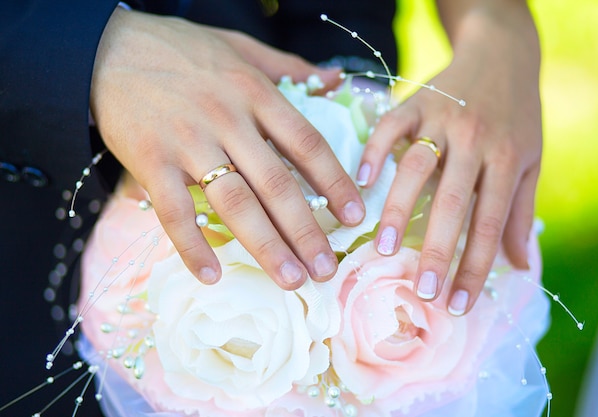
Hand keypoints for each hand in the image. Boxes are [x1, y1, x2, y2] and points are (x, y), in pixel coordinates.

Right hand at [90, 8, 364, 289]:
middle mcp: (228, 120)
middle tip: (327, 269)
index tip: (355, 216)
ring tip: (290, 280)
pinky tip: (212, 275)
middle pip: (276, 184)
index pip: (307, 144)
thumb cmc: (180, 48)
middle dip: (306, 231)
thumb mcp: (241, 46)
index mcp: (256, 93)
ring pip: (234, 203)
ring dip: (265, 246)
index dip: (335, 183)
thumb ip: (290, 66)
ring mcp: (188, 142)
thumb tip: (338, 80)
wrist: (108, 46)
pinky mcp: (150, 160)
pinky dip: (192, 246)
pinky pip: (175, 211)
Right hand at [356, 1, 541, 314]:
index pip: (489, 223)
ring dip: (396, 209)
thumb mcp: (530, 161)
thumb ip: (521, 212)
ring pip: (415, 169)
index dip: (475, 267)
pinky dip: (374, 153)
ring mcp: (442, 119)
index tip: (457, 303)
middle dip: (435, 250)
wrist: (502, 55)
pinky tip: (360, 182)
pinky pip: (390, 128)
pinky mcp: (415, 102)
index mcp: (506, 159)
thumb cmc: (517, 115)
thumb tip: (522, 266)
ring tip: (381, 247)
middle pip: (451, 203)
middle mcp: (474, 141)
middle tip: (420, 290)